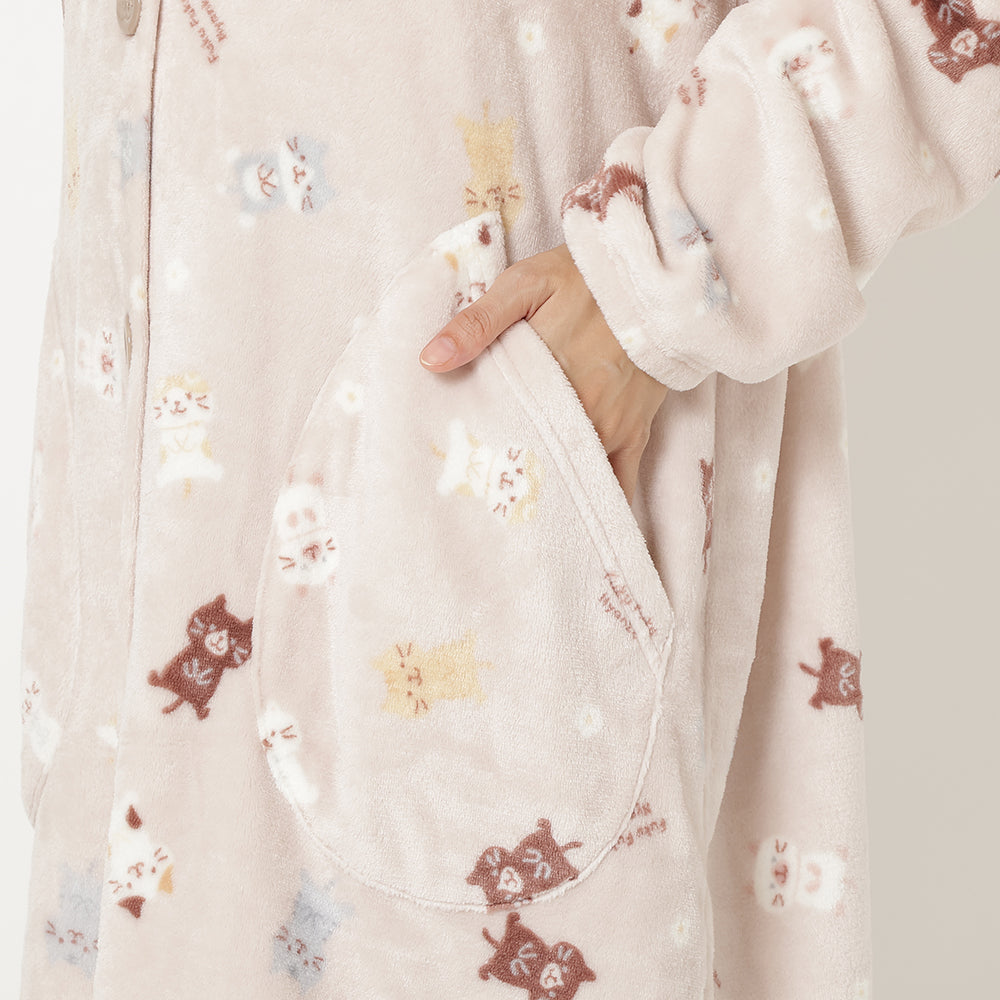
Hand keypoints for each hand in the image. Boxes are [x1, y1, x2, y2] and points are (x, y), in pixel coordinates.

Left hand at [418, 243, 667, 505]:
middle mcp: (581, 413)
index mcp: (547, 379)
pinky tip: (576, 529)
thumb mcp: (525, 284)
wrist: (653, 279)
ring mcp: (612, 427)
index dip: (477, 458)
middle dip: (508, 487)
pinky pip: (620, 481)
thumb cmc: (585, 279)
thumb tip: (430, 360)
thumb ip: (477, 322)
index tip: (454, 482)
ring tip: (518, 528)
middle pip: (535, 461)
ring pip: (573, 477)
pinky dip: (600, 504)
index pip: (502, 430)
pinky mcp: (636, 431)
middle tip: (478, 515)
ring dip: (547, 498)